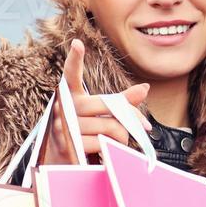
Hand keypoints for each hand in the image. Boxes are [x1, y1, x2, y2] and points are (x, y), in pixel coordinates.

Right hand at [45, 39, 151, 161]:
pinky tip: (109, 152)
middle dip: (132, 118)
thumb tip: (144, 88)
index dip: (74, 60)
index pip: (71, 75)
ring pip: (111, 126)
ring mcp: (65, 127)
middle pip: (109, 105)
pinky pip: (103, 143)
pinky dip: (113, 148)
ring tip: (118, 142)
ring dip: (123, 137)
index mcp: (72, 97)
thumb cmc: (85, 133)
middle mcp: (65, 108)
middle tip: (144, 127)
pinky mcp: (70, 145)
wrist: (61, 163)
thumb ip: (121, 102)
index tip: (77, 43)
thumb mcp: (101, 115)